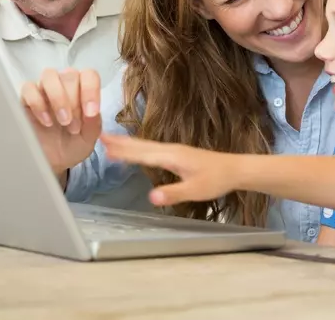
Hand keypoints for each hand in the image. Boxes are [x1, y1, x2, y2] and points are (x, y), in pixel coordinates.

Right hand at [20, 68, 101, 177]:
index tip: (90, 113)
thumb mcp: (89, 138)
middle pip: (70, 75)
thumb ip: (94, 123)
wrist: (52, 161)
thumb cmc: (73, 144)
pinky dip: (38, 103)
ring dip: (58, 98)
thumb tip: (92, 111)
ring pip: (49, 75)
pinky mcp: (25, 97)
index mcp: (83, 88)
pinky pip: (29, 88)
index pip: (89, 75)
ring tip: (62, 121)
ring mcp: (44, 88)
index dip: (91, 91)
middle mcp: (64, 83)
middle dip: (74, 102)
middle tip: (74, 126)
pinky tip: (46, 121)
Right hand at [101, 134, 239, 205]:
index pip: (143, 155)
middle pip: (141, 146)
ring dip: (128, 143)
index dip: (124, 152)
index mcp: (172, 157)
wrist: (234, 169)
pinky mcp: (177, 153)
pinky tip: (135, 149)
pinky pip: (152, 148)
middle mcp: (171, 150)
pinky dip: (139, 147)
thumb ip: (173, 194)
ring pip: (146, 145)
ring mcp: (174, 150)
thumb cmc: (216, 179)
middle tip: (100, 137)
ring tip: (110, 140)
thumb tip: (152, 197)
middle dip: (121, 143)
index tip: (106, 148)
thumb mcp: (195, 191)